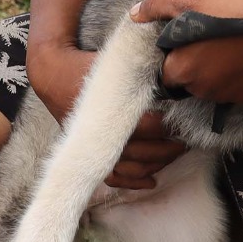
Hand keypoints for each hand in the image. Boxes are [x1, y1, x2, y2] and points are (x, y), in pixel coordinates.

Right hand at [27, 42, 184, 189]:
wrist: (53, 74)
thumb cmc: (85, 65)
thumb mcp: (114, 59)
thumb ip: (140, 66)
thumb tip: (171, 67)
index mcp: (111, 110)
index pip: (149, 127)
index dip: (170, 128)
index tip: (186, 123)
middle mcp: (102, 134)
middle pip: (143, 152)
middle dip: (169, 148)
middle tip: (188, 141)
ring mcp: (94, 147)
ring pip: (131, 168)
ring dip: (157, 165)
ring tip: (176, 154)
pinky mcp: (89, 154)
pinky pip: (113, 177)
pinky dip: (133, 182)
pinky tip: (152, 181)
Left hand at [130, 0, 242, 104]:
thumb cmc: (233, 10)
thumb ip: (158, 5)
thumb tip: (135, 13)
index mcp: (181, 70)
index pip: (164, 68)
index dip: (170, 52)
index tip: (182, 37)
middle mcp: (200, 90)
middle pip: (184, 78)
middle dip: (189, 62)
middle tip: (204, 37)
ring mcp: (224, 95)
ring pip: (205, 85)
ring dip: (208, 71)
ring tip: (222, 45)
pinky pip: (228, 89)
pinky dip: (229, 77)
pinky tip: (237, 56)